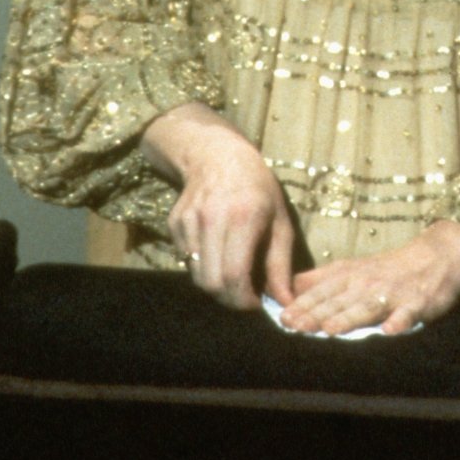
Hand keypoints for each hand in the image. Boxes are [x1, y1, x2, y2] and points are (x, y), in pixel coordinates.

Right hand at [141, 102, 295, 309]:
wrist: (218, 156)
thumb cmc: (258, 189)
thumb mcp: (280, 222)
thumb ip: (281, 265)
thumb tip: (285, 302)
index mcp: (243, 218)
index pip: (234, 276)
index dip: (244, 300)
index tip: (257, 303)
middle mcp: (211, 219)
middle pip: (211, 283)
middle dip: (229, 299)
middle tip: (245, 295)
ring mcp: (188, 221)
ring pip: (196, 276)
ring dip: (216, 285)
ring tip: (234, 272)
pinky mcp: (174, 224)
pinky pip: (186, 260)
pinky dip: (203, 267)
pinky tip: (218, 252)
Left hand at [280, 221, 459, 334]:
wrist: (438, 256)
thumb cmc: (388, 269)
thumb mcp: (351, 269)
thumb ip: (320, 279)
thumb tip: (285, 289)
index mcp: (351, 275)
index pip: (322, 291)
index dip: (302, 305)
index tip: (282, 318)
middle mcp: (368, 283)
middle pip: (339, 300)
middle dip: (317, 313)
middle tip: (295, 326)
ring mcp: (394, 293)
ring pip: (368, 306)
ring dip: (350, 317)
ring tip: (332, 330)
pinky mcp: (420, 302)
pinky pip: (409, 313)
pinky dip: (400, 321)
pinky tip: (391, 331)